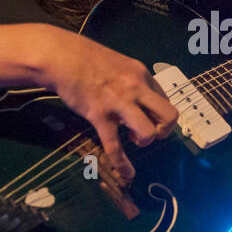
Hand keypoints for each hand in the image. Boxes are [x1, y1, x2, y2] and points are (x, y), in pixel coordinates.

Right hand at [35, 28, 177, 180]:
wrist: (62, 57)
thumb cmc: (88, 59)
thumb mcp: (120, 64)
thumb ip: (133, 81)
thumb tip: (141, 98)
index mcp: (142, 75)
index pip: (165, 99)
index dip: (160, 113)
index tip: (149, 117)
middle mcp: (136, 89)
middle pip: (169, 116)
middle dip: (164, 130)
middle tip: (150, 131)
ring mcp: (119, 103)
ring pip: (148, 132)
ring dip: (145, 141)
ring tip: (133, 138)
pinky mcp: (100, 116)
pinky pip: (114, 146)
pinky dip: (123, 164)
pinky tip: (128, 174)